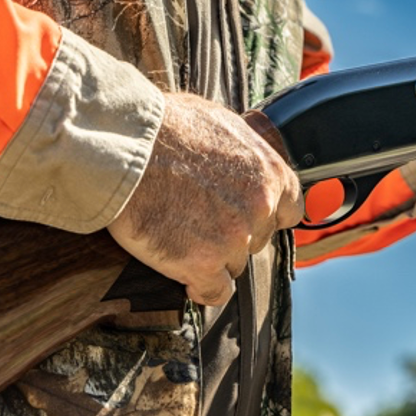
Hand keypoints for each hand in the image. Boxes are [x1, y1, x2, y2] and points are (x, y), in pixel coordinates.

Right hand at [108, 93, 303, 304]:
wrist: (126, 146)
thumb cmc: (165, 127)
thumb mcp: (220, 124)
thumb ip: (242, 153)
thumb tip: (243, 161)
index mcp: (270, 172)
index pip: (289, 211)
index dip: (267, 217)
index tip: (248, 219)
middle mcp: (259, 207)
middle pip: (257, 240)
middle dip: (233, 235)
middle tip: (199, 221)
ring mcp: (234, 238)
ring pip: (234, 264)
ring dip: (212, 257)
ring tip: (182, 238)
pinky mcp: (202, 263)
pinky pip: (215, 291)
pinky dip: (201, 288)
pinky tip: (186, 277)